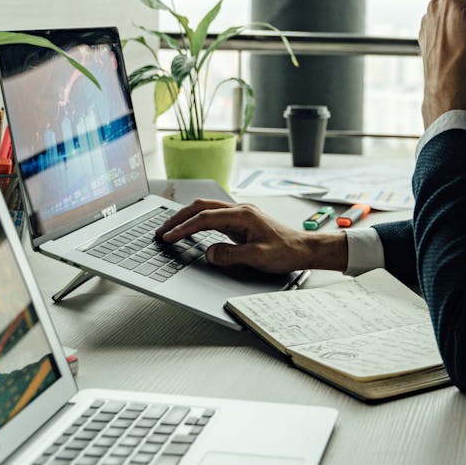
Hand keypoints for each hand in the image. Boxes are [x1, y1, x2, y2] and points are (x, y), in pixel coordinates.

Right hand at [155, 199, 346, 272]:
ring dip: (187, 218)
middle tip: (161, 230)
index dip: (184, 228)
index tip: (169, 237)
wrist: (304, 248)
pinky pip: (214, 218)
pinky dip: (198, 222)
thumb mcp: (258, 257)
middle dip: (179, 218)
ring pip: (207, 210)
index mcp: (243, 215)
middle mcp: (240, 210)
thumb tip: (209, 253)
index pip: (205, 218)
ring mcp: (241, 215)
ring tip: (170, 229)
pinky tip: (191, 230)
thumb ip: (231, 255)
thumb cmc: (286, 251)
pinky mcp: (242, 222)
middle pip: (202, 207)